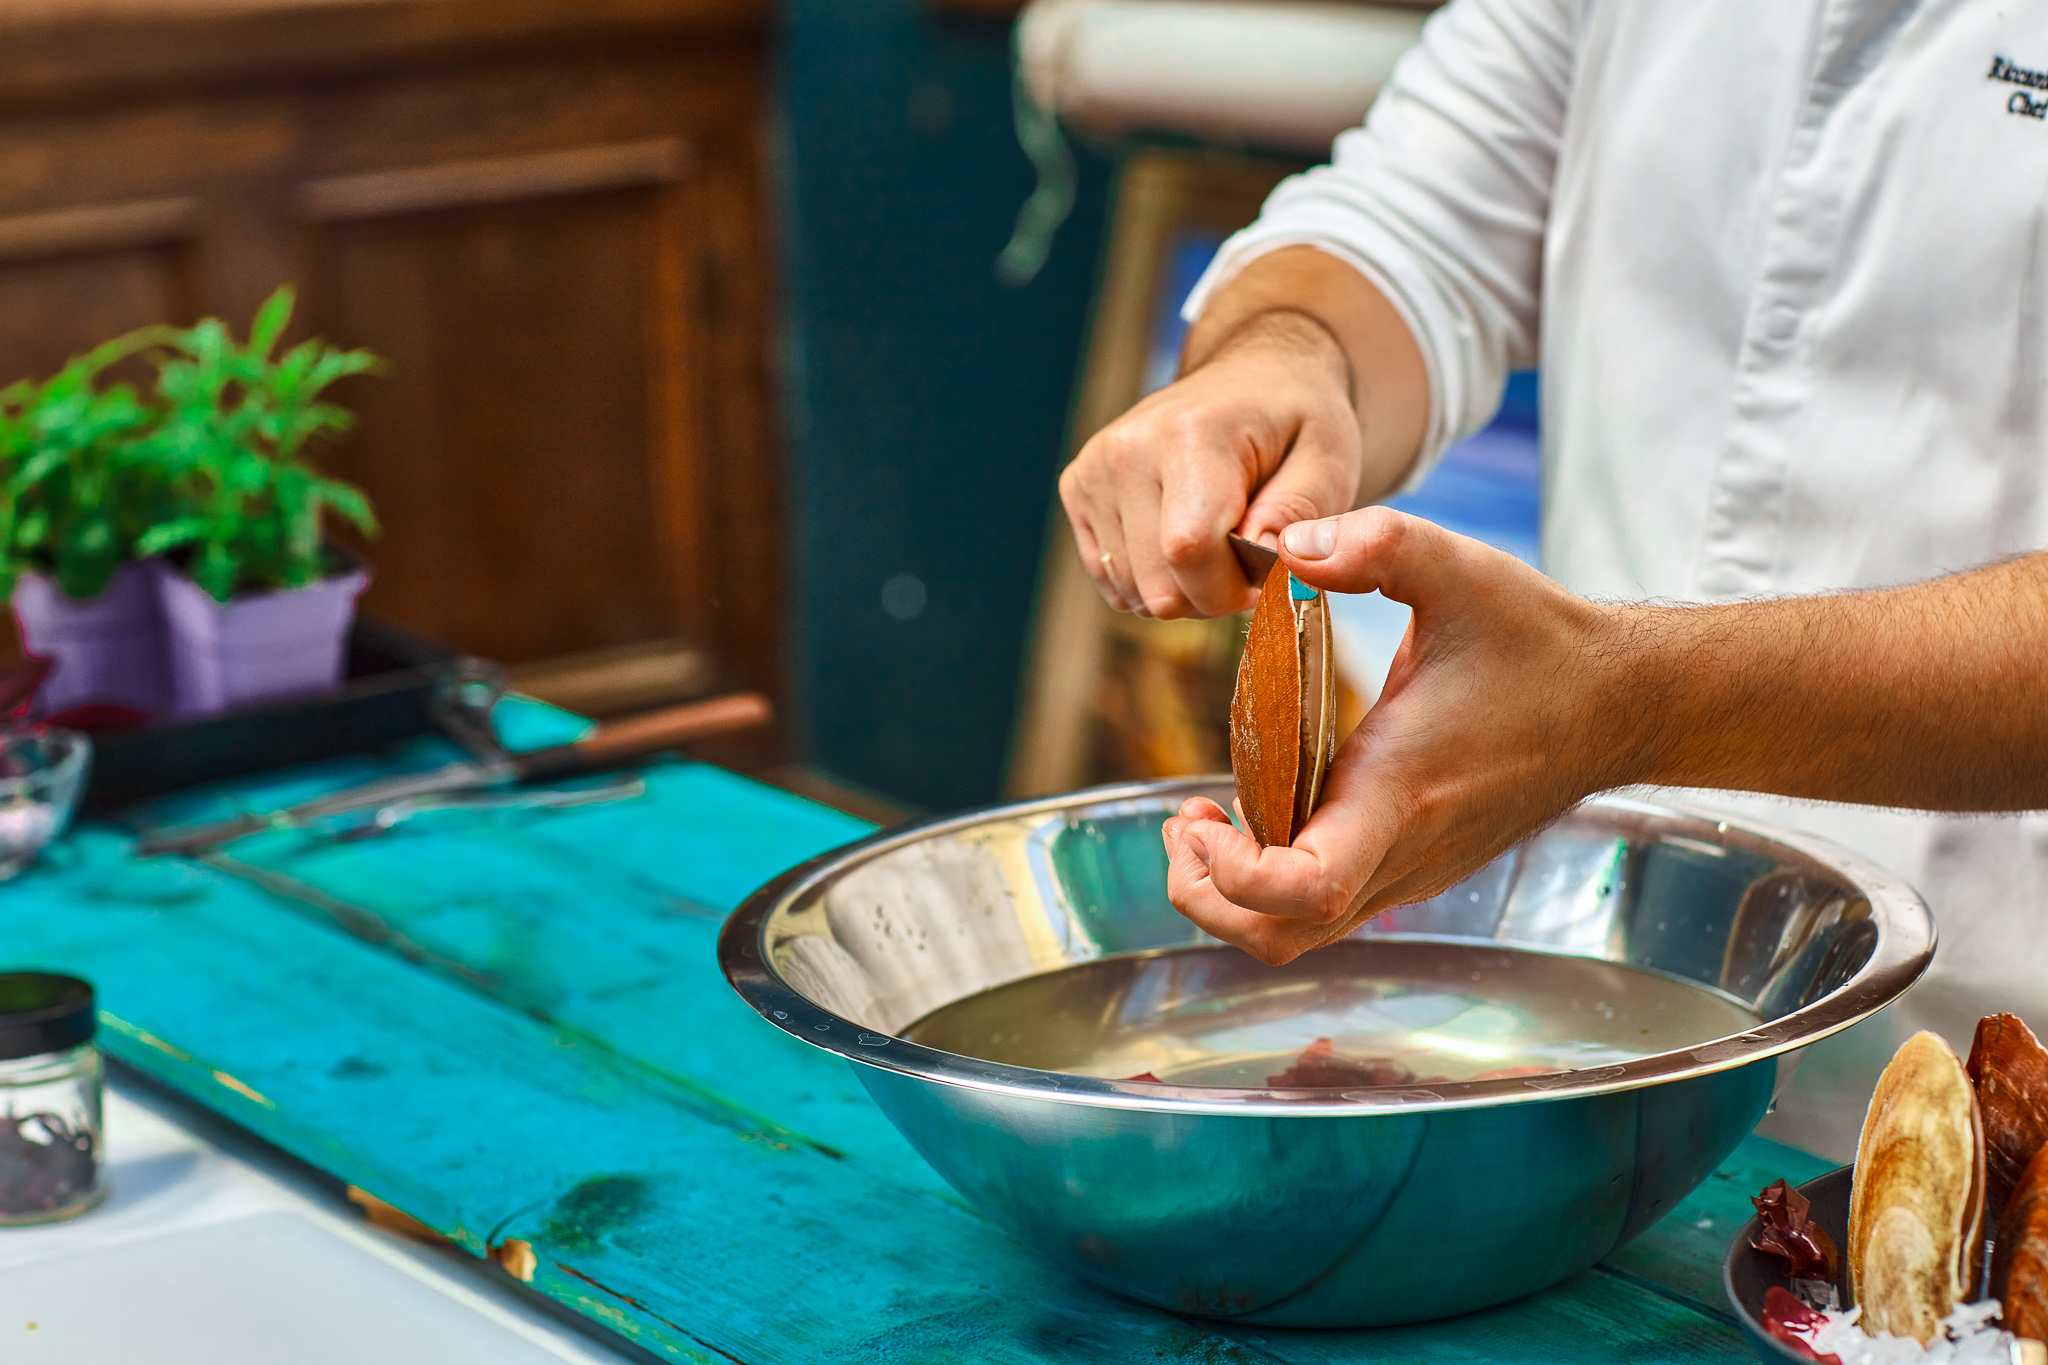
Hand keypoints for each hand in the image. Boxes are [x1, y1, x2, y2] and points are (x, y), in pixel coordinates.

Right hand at [1059, 311, 1360, 618]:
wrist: (1250, 378)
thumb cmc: (1295, 422)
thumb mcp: (1327, 458)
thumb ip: (1302, 512)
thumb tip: (1265, 557)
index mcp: (1189, 434)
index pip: (1189, 552)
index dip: (1232, 589)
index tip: (1267, 573)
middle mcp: (1126, 450)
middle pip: (1158, 586)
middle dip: (1212, 594)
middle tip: (1246, 557)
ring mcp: (1094, 470)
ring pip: (1134, 592)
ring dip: (1183, 589)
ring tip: (1217, 543)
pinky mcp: (1077, 488)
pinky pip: (1112, 579)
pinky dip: (1153, 578)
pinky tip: (1181, 539)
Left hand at [1161, 507, 1625, 964]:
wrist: (1621, 703)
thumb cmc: (1537, 640)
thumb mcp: (1458, 567)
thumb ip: (1374, 542)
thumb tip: (1287, 549)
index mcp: (1400, 790)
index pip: (1306, 889)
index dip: (1233, 873)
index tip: (1202, 813)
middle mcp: (1401, 851)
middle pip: (1277, 937)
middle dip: (1204, 895)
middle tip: (1184, 822)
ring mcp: (1409, 871)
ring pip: (1297, 938)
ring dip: (1230, 897)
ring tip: (1204, 825)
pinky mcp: (1413, 869)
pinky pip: (1324, 911)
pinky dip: (1269, 887)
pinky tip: (1256, 817)